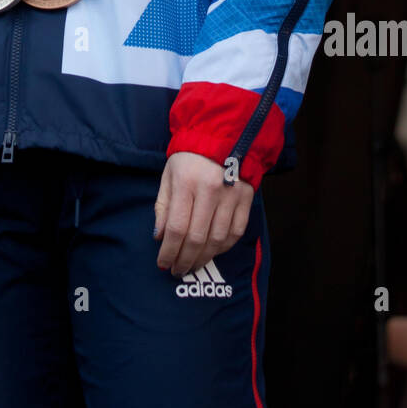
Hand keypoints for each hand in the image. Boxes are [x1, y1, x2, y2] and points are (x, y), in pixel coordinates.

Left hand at [153, 152, 254, 275]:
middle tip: (177, 271)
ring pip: (217, 239)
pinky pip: (236, 232)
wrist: (222, 136)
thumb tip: (159, 237)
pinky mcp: (247, 198)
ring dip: (203, 258)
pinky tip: (212, 251)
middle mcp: (210, 189)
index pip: (176, 227)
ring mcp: (231, 194)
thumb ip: (163, 206)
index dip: (168, 251)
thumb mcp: (169, 175)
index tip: (162, 263)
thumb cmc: (190, 158)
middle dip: (185, 260)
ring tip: (192, 265)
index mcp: (186, 181)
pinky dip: (223, 247)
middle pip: (197, 237)